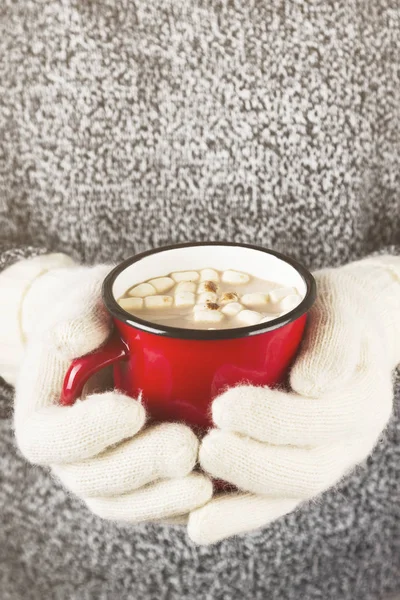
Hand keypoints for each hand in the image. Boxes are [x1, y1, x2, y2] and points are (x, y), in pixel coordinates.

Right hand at [14, 264, 211, 522]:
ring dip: (165, 497)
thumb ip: (77, 315)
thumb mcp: (84, 302)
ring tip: (205, 482)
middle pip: (94, 480)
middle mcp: (72, 454)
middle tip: (184, 446)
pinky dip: (184, 504)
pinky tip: (219, 490)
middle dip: (140, 467)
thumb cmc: (98, 316)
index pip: (51, 439)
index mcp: (45, 416)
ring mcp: (107, 471)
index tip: (130, 410)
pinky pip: (157, 504)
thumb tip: (74, 335)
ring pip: (127, 503)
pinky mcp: (142, 480)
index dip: (87, 433)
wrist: (113, 334)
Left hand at [188, 256, 399, 543]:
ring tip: (195, 502)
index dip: (276, 420)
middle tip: (207, 447)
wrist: (342, 334)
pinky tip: (199, 523)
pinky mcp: (294, 469)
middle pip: (307, 469)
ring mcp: (322, 460)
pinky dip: (236, 516)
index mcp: (361, 398)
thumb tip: (311, 384)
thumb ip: (334, 339)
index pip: (326, 419)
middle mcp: (347, 440)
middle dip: (253, 463)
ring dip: (240, 502)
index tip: (224, 406)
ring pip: (287, 496)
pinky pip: (269, 503)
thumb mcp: (339, 306)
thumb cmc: (330, 312)